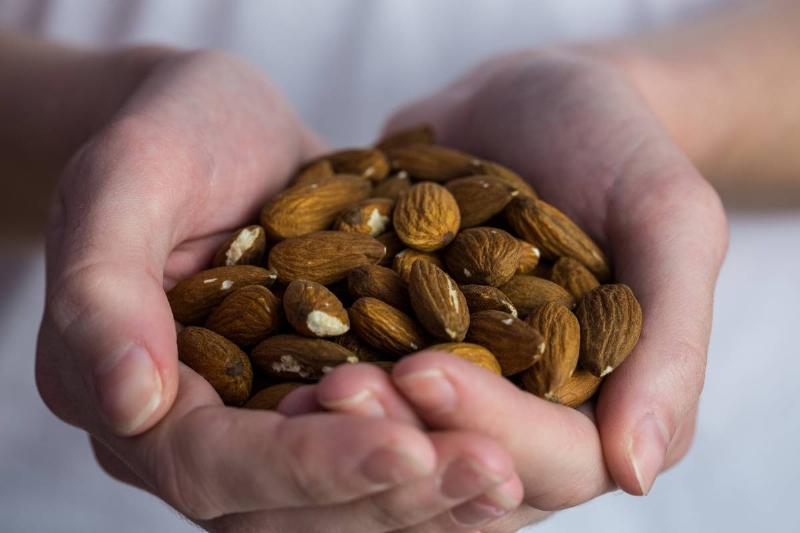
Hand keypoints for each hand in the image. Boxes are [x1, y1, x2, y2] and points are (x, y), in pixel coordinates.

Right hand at [35, 49, 523, 530]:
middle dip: (388, 494)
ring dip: (427, 496)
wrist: (225, 129)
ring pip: (340, 504)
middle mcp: (197, 432)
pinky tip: (505, 451)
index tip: (406, 446)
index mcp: (130, 392)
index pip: (212, 465)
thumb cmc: (173, 135)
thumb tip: (130, 402)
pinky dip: (436, 462)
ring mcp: (262, 426)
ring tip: (508, 471)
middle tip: (489, 469)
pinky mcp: (319, 406)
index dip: (307, 466)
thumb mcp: (128, 179)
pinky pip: (377, 456)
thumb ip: (107, 287)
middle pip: (286, 510)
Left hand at [309, 48, 727, 528]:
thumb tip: (639, 471)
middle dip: (400, 441)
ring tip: (297, 385)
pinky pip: (357, 392)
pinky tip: (273, 362)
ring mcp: (453, 393)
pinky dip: (316, 387)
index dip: (489, 429)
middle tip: (334, 390)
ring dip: (347, 431)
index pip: (554, 460)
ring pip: (401, 450)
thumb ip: (669, 340)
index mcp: (600, 407)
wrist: (528, 101)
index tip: (423, 370)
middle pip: (462, 473)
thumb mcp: (669, 220)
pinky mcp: (395, 356)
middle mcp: (522, 419)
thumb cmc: (614, 147)